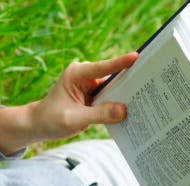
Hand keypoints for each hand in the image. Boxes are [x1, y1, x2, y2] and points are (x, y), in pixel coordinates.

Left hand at [0, 52, 138, 153]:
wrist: (39, 125)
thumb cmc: (51, 120)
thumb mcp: (74, 119)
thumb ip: (99, 115)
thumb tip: (123, 111)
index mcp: (77, 73)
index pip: (102, 68)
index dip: (120, 63)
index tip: (136, 57)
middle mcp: (85, 75)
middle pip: (113, 77)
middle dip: (128, 82)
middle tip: (150, 82)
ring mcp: (91, 84)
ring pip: (114, 88)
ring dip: (125, 95)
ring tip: (146, 98)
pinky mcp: (95, 95)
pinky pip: (111, 98)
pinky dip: (119, 104)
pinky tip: (133, 109)